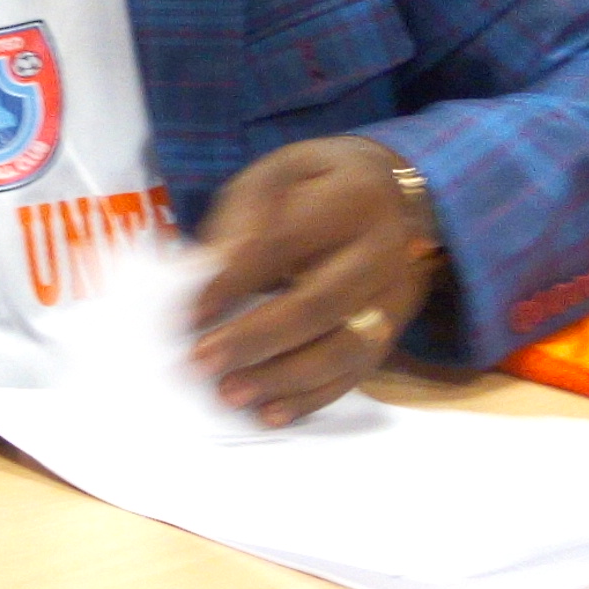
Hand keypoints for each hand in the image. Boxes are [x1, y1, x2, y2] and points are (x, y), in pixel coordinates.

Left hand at [189, 136, 437, 425]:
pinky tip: (269, 413)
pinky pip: (356, 373)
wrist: (395, 195)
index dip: (234, 280)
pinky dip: (312, 399)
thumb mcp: (277, 176)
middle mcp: (387, 249)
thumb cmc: (318, 185)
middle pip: (319, 304)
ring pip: (344, 348)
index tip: (189, 311)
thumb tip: (203, 275)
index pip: (285, 244)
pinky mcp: (396, 329)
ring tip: (229, 393)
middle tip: (200, 362)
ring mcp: (398, 295)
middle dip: (255, 339)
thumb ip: (242, 221)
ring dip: (282, 378)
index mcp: (353, 197)